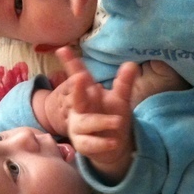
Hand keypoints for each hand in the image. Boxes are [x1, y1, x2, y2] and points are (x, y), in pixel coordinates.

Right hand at [56, 46, 138, 179]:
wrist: (111, 145)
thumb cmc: (111, 116)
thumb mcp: (119, 99)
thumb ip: (123, 83)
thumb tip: (131, 63)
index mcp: (88, 94)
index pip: (78, 76)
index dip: (71, 63)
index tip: (63, 49)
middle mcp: (80, 109)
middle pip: (76, 98)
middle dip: (77, 90)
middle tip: (80, 78)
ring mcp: (79, 126)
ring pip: (85, 123)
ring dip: (101, 121)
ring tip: (118, 121)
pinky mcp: (82, 144)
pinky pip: (89, 143)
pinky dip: (101, 143)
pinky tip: (114, 142)